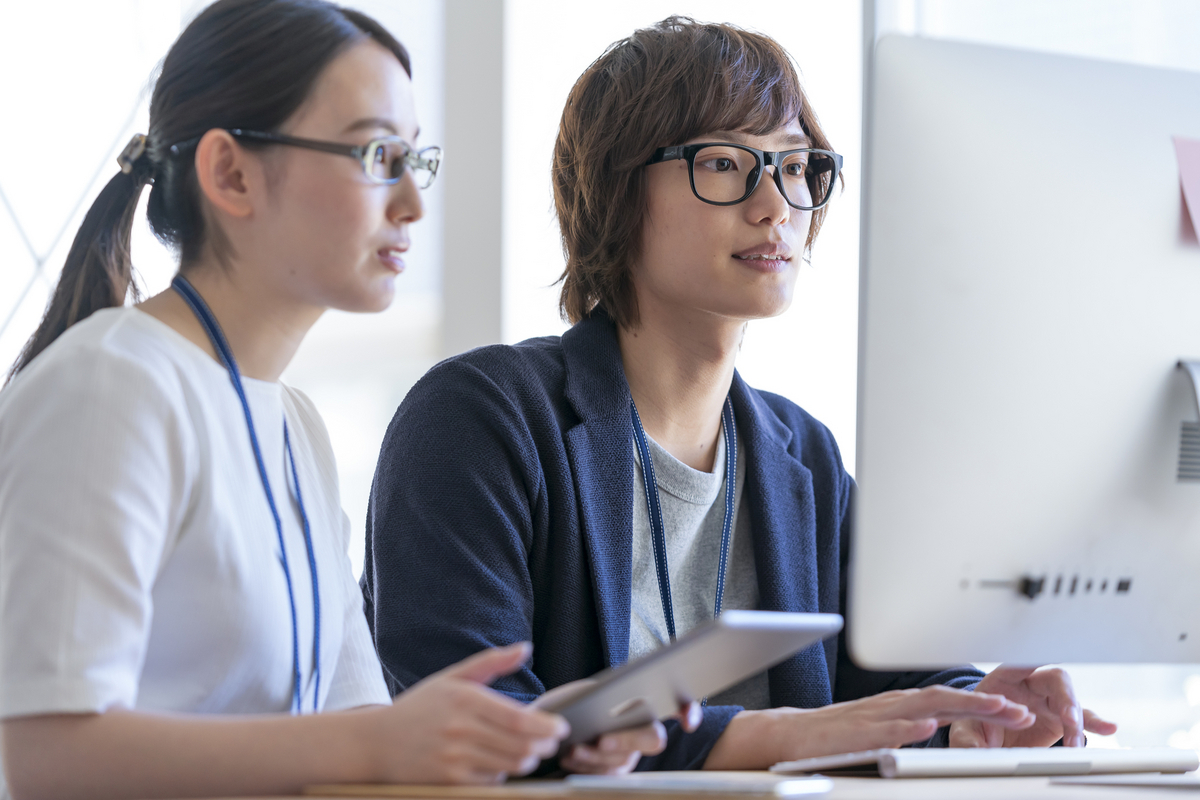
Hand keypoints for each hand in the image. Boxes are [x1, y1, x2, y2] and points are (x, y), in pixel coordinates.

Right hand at [370, 643, 568, 783]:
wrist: (375, 744)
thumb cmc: (419, 708)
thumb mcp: (452, 677)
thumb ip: (491, 662)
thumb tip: (525, 648)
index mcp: (465, 699)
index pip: (518, 719)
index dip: (546, 727)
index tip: (561, 728)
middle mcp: (459, 729)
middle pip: (519, 745)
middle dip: (542, 746)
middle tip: (550, 744)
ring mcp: (453, 758)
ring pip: (508, 766)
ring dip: (524, 761)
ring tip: (528, 754)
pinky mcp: (448, 782)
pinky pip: (488, 783)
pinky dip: (499, 776)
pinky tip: (498, 766)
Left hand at [535, 683, 701, 775]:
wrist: (552, 720)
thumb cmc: (576, 702)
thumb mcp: (588, 690)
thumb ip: (606, 695)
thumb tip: (613, 700)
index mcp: (644, 704)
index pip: (680, 705)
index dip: (689, 712)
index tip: (687, 722)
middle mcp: (644, 730)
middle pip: (653, 739)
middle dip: (628, 740)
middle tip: (603, 739)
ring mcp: (631, 753)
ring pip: (624, 759)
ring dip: (597, 755)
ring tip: (575, 748)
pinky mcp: (614, 771)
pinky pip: (606, 774)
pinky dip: (586, 765)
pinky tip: (569, 756)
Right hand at [705, 684, 1035, 768]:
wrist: (783, 736)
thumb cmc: (831, 738)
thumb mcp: (879, 731)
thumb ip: (909, 729)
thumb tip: (945, 731)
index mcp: (899, 706)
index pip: (949, 700)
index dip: (986, 704)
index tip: (1022, 710)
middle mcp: (890, 705)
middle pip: (945, 698)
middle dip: (987, 704)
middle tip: (1025, 712)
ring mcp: (871, 717)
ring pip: (922, 706)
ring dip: (961, 709)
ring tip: (995, 712)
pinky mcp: (850, 732)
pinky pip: (881, 728)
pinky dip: (905, 726)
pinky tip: (927, 728)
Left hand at [949, 666, 1117, 747]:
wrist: (986, 738)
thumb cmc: (974, 723)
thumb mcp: (965, 729)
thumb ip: (968, 738)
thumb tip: (974, 749)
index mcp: (1004, 678)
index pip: (1019, 665)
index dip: (1030, 663)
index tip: (1038, 662)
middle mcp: (1030, 685)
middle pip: (1053, 681)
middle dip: (1063, 698)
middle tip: (1067, 718)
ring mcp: (1048, 701)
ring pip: (1070, 701)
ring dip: (1076, 719)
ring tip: (1076, 740)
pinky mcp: (1059, 720)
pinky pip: (1080, 719)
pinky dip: (1094, 723)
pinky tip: (1109, 728)